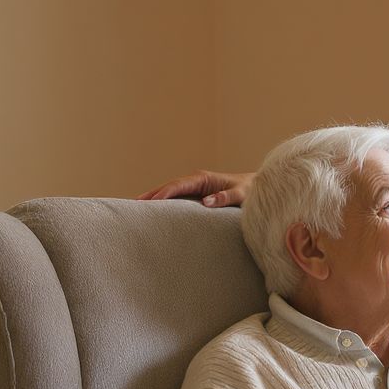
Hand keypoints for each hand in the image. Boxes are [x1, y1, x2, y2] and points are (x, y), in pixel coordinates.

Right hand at [137, 170, 254, 206]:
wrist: (256, 188)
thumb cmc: (250, 191)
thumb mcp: (240, 194)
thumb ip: (225, 197)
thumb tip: (206, 202)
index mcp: (203, 179)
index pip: (178, 185)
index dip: (164, 193)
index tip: (150, 202)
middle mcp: (196, 181)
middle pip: (168, 187)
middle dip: (151, 194)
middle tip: (132, 204)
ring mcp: (195, 187)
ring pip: (170, 191)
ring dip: (154, 198)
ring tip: (135, 208)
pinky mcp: (197, 194)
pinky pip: (177, 198)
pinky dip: (164, 202)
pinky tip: (154, 210)